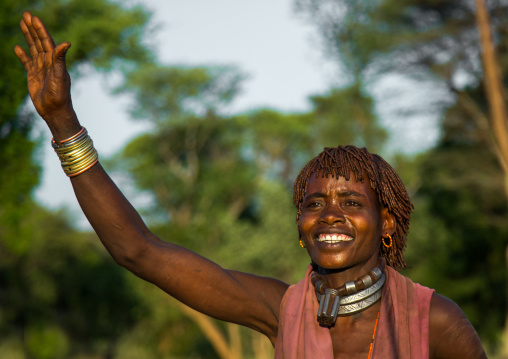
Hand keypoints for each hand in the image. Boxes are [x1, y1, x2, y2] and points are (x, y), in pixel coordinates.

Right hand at [14, 11, 77, 133]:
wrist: (54, 110)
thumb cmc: (60, 94)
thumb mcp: (60, 74)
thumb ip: (60, 58)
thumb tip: (66, 43)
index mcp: (54, 60)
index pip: (46, 41)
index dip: (40, 29)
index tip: (33, 18)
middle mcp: (48, 62)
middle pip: (39, 41)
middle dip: (32, 28)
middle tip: (26, 14)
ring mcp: (40, 68)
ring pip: (32, 48)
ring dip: (28, 36)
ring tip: (22, 24)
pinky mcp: (33, 76)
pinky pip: (27, 62)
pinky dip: (22, 55)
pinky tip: (17, 47)